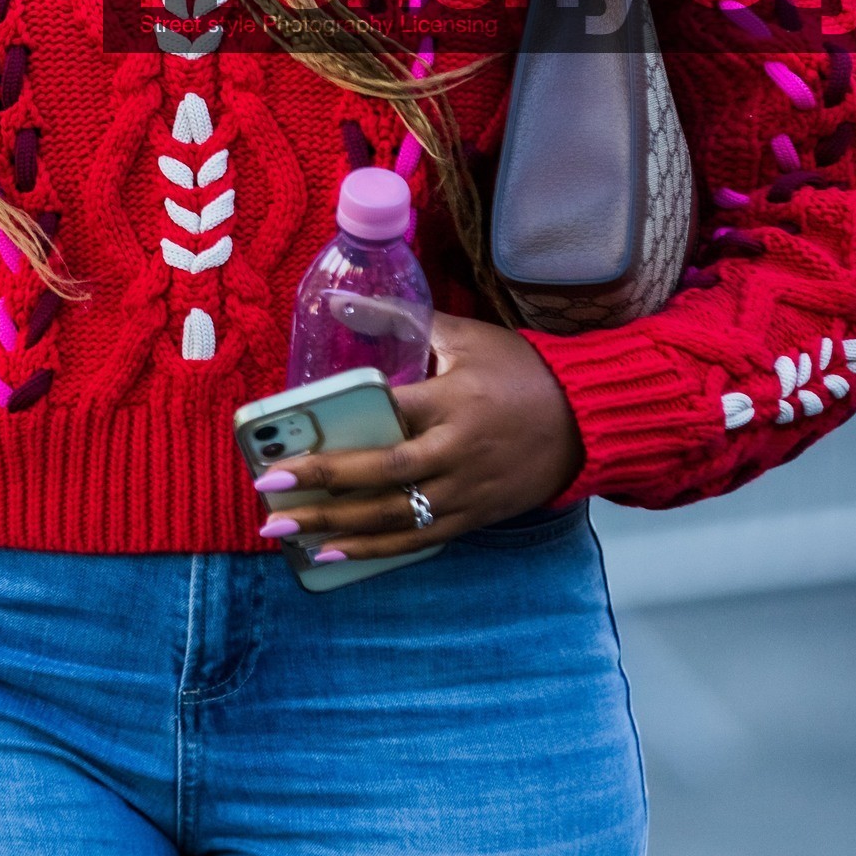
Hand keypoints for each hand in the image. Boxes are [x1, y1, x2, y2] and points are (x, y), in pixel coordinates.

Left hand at [256, 315, 583, 562]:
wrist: (586, 419)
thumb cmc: (520, 370)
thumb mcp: (465, 335)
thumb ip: (399, 319)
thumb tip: (338, 302)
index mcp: (451, 400)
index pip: (385, 416)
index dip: (336, 434)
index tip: (286, 443)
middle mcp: (456, 450)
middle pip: (381, 475)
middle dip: (321, 487)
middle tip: (269, 494)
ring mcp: (466, 489)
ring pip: (394, 517)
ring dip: (336, 528)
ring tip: (284, 531)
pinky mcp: (475, 516)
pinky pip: (418, 539)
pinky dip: (374, 550)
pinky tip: (332, 552)